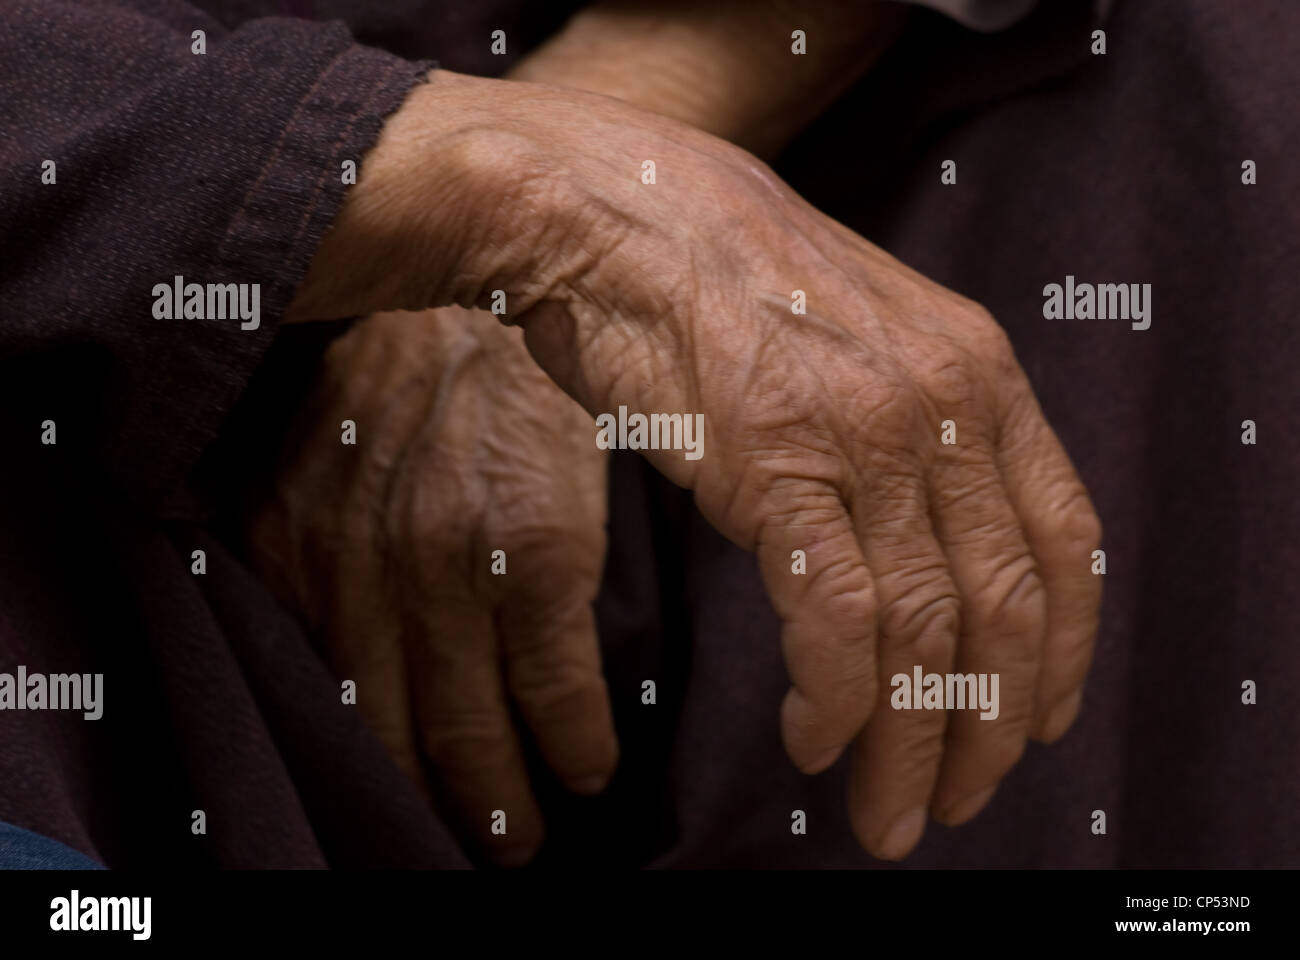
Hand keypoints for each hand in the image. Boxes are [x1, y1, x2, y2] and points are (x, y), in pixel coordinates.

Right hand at [291, 71, 1102, 860]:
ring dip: (910, 746)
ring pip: (926, 634)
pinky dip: (834, 703)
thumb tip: (913, 532)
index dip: (1065, 647)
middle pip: (1007, 606)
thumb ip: (906, 420)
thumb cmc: (717, 274)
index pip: (1066, 536)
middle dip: (989, 729)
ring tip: (885, 810)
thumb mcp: (856, 328)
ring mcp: (862, 436)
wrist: (614, 213)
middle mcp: (940, 404)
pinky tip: (812, 738)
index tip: (1038, 720)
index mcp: (974, 369)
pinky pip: (836, 623)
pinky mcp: (778, 469)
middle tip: (958, 800)